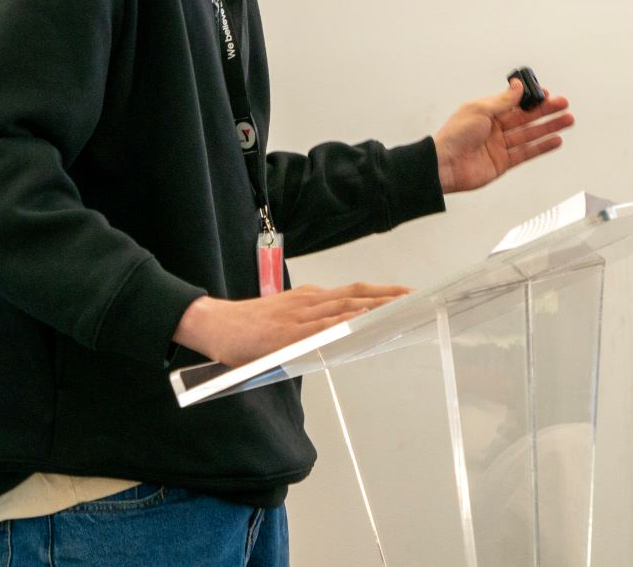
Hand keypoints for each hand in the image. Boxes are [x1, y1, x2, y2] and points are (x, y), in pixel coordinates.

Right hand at [173, 282, 410, 368]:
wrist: (214, 325)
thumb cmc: (248, 329)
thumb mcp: (284, 323)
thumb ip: (310, 328)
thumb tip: (338, 340)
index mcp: (309, 299)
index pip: (353, 292)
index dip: (382, 293)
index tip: (407, 294)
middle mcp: (309, 301)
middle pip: (357, 294)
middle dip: (390, 295)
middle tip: (418, 296)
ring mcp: (299, 314)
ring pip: (346, 305)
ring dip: (376, 305)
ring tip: (402, 306)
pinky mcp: (289, 331)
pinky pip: (322, 325)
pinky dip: (345, 321)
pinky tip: (363, 321)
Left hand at [433, 79, 573, 194]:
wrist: (445, 165)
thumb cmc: (455, 135)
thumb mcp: (480, 110)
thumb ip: (503, 100)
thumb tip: (518, 86)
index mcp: (486, 112)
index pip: (513, 102)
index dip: (530, 98)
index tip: (546, 92)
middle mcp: (494, 128)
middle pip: (525, 117)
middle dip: (545, 110)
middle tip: (564, 104)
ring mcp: (499, 146)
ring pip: (529, 134)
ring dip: (549, 127)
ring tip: (567, 119)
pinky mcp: (503, 163)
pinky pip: (526, 152)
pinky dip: (542, 147)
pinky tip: (556, 140)